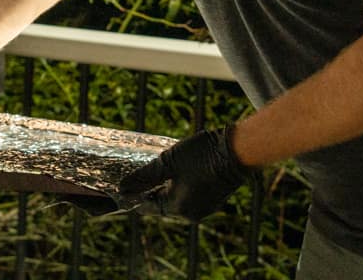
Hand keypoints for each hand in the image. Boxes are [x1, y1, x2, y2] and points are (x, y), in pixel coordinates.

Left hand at [118, 126, 253, 219]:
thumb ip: (144, 176)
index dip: (134, 196)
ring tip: (154, 170)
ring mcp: (206, 206)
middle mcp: (193, 213)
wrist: (239, 150)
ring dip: (165, 187)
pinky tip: (175, 171)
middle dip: (150, 190)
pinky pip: (190, 195)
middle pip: (163, 204)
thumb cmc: (203, 155)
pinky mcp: (215, 197)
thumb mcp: (168, 162)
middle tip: (136, 174)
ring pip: (177, 199)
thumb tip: (122, 188)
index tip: (122, 186)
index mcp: (180, 209)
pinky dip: (179, 185)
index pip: (149, 207)